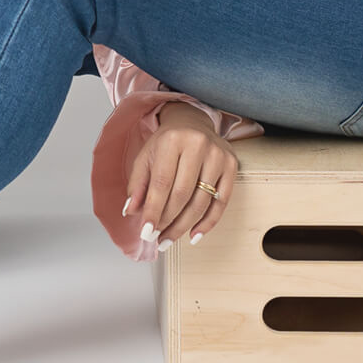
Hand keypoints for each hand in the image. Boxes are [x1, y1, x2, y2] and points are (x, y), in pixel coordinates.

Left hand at [124, 104, 237, 246]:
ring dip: (184, 226)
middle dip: (168, 221)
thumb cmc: (166, 143)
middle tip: (157, 239)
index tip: (146, 232)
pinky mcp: (232, 165)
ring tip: (169, 239)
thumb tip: (131, 211)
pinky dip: (208, 223)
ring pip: (201, 201)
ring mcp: (218, 155)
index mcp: (172, 140)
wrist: (193, 123)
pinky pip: (221, 202)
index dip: (153, 210)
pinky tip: (194, 235)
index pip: (161, 182)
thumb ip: (137, 184)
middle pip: (182, 194)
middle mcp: (198, 145)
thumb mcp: (146, 157)